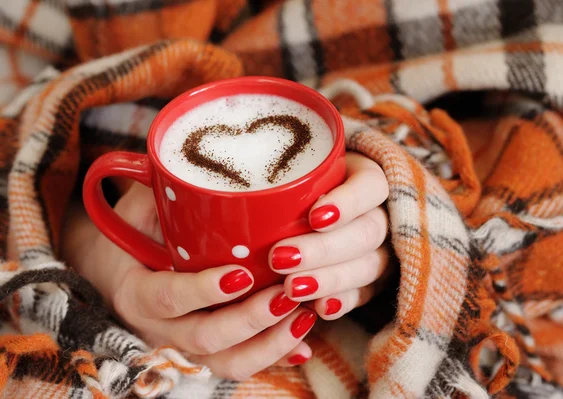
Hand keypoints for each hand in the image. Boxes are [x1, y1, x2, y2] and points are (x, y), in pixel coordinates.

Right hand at [62, 183, 316, 380]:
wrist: (123, 270)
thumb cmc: (138, 231)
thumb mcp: (139, 207)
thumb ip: (160, 190)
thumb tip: (184, 159)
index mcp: (137, 292)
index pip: (168, 297)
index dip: (203, 290)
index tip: (241, 274)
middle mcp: (160, 328)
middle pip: (205, 339)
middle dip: (250, 320)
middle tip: (287, 294)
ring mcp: (185, 344)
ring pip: (227, 362)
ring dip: (270, 344)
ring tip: (305, 315)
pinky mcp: (209, 350)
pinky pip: (240, 365)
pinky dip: (273, 357)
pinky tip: (303, 346)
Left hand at [269, 152, 390, 318]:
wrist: (323, 206)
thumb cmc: (299, 182)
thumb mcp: (294, 168)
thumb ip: (276, 172)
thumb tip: (225, 184)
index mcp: (365, 177)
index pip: (371, 185)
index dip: (348, 203)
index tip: (313, 216)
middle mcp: (379, 213)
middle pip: (368, 231)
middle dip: (324, 248)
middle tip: (281, 258)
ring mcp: (379, 249)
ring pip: (368, 266)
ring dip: (329, 279)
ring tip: (291, 288)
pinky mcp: (371, 279)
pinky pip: (364, 294)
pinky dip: (341, 302)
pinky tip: (319, 309)